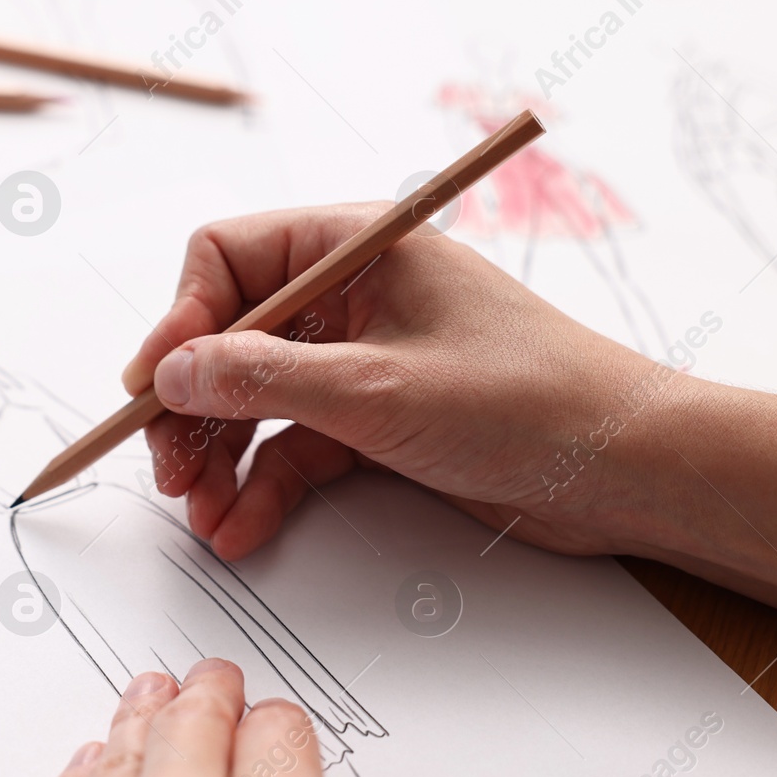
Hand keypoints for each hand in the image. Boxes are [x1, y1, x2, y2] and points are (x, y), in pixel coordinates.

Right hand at [121, 203, 660, 559]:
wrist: (625, 468)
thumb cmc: (528, 400)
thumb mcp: (379, 390)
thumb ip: (264, 380)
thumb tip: (170, 375)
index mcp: (355, 249)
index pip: (228, 259)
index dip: (179, 321)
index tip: (150, 388)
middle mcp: (351, 297)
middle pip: (232, 338)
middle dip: (194, 407)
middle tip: (167, 471)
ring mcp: (362, 362)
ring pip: (258, 402)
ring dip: (222, 458)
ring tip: (202, 516)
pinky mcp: (377, 422)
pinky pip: (296, 447)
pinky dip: (266, 486)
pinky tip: (242, 527)